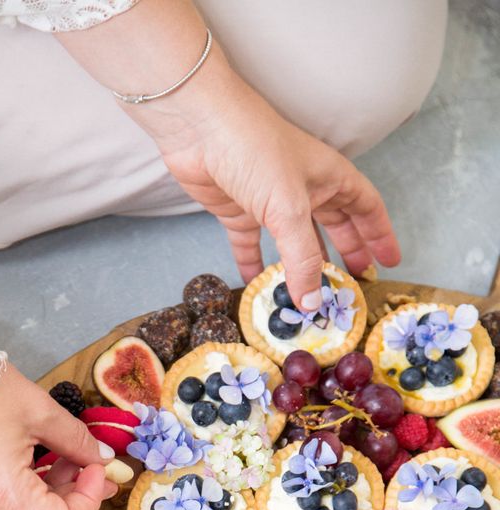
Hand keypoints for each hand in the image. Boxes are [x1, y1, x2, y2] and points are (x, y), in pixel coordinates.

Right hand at [0, 361, 115, 509]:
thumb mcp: (39, 411)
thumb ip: (77, 442)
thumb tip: (102, 459)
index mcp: (4, 493)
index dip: (87, 501)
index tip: (95, 470)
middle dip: (69, 494)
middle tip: (86, 462)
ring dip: (44, 493)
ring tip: (55, 456)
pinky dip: (17, 490)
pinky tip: (25, 460)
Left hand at [135, 54, 400, 308]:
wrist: (201, 126)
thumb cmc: (255, 148)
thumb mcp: (289, 208)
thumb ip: (303, 257)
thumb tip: (312, 302)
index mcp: (329, 177)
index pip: (366, 207)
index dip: (380, 234)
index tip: (389, 261)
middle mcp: (305, 188)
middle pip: (335, 225)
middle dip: (347, 252)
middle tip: (356, 281)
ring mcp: (271, 201)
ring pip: (295, 240)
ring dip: (303, 266)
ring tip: (312, 294)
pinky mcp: (239, 211)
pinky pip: (252, 245)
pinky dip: (256, 266)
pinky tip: (259, 287)